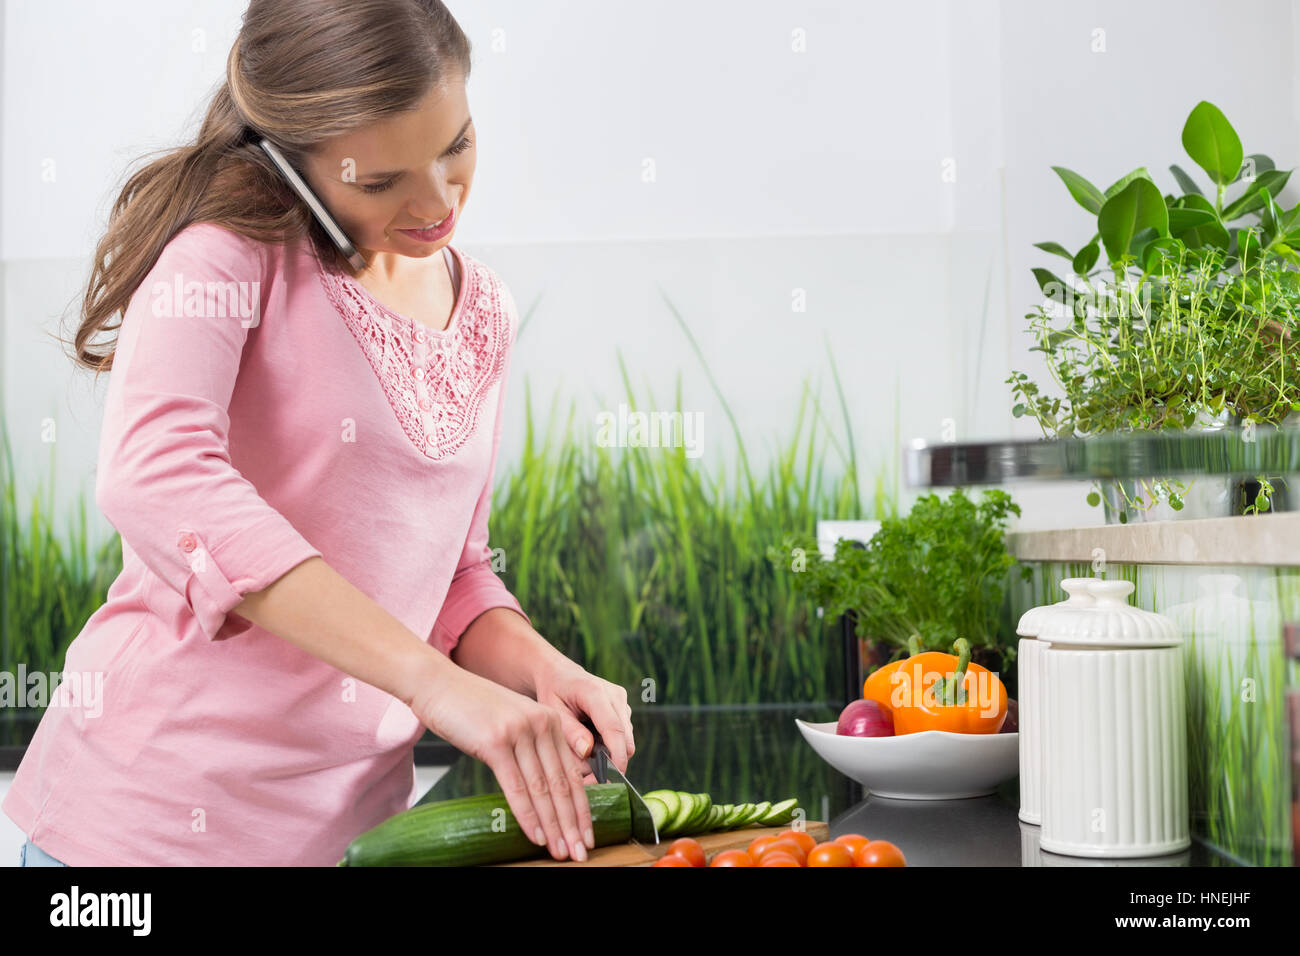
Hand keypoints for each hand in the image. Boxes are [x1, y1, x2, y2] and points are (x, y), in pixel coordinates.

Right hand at [411, 664, 592, 861]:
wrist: (439, 685)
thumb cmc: (472, 710)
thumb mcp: (511, 724)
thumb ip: (531, 750)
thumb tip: (546, 794)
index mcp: (549, 722)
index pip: (572, 773)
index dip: (581, 809)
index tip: (587, 836)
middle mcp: (541, 725)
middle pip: (562, 784)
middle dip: (572, 824)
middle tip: (580, 853)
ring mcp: (519, 733)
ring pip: (542, 789)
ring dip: (554, 826)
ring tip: (561, 851)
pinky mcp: (496, 742)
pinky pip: (516, 787)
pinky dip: (528, 816)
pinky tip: (537, 835)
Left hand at [531, 659, 634, 782]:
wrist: (560, 674)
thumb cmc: (553, 691)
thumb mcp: (553, 711)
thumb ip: (570, 731)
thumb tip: (587, 752)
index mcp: (595, 693)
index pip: (614, 728)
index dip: (616, 755)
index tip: (613, 777)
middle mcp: (615, 696)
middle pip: (625, 738)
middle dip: (612, 761)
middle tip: (587, 776)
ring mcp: (622, 702)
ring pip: (625, 739)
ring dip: (609, 753)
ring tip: (583, 755)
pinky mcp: (623, 709)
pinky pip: (622, 735)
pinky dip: (609, 745)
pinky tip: (589, 742)